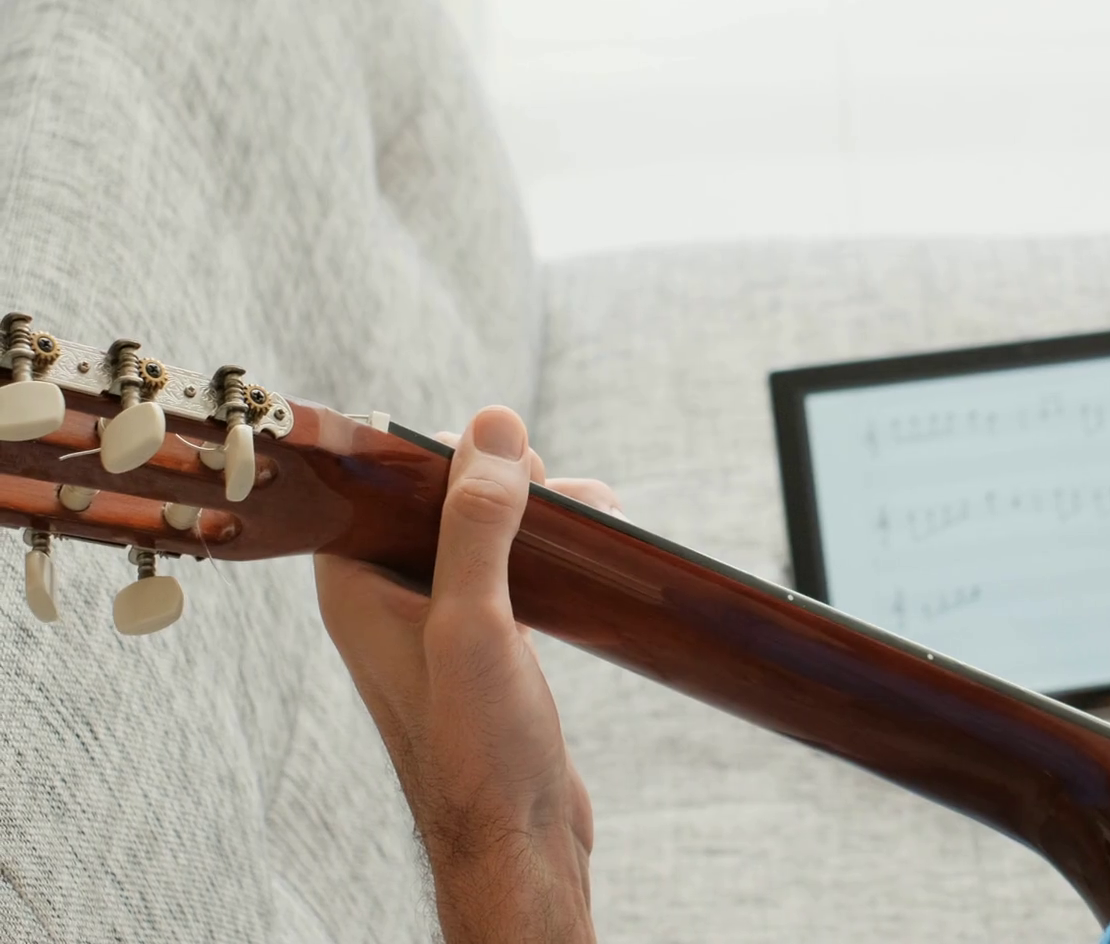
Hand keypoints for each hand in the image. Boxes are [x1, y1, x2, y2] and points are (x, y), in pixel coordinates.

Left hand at [315, 406, 619, 943]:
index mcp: (356, 589)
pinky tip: (586, 552)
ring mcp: (437, 628)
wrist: (517, 841)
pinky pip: (507, 575)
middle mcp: (388, 603)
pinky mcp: (484, 651)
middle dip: (497, 477)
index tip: (494, 441)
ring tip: (593, 506)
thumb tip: (492, 428)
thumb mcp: (475, 619)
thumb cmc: (477, 746)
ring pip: (478, 537)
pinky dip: (544, 553)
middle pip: (434, 503)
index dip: (427, 451)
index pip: (374, 486)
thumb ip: (476, 522)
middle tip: (550, 478)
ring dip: (530, 513)